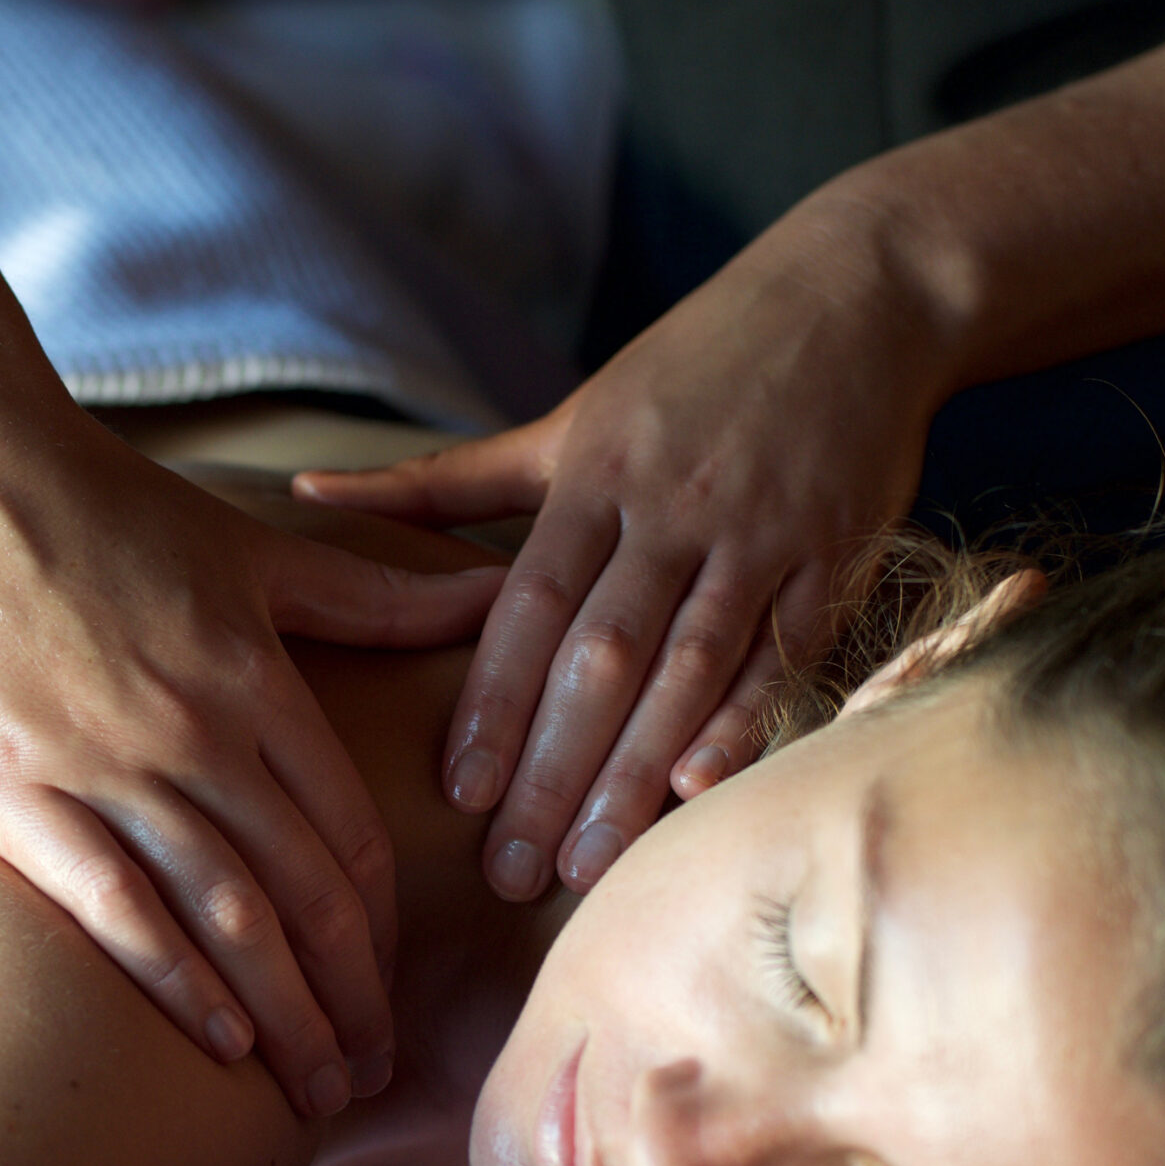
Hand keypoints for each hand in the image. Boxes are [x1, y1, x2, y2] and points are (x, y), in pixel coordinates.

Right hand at [0, 371, 503, 1119]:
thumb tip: (490, 595)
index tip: (396, 1000)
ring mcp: (98, 764)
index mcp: (255, 679)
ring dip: (280, 1016)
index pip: (348, 836)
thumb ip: (372, 596)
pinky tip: (219, 1042)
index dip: (383, 933)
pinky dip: (173, 980)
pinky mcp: (6, 789)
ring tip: (313, 1090)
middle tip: (368, 1076)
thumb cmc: (102, 502)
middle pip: (303, 896)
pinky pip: (111, 906)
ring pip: (224, 917)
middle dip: (348, 999)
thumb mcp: (252, 548)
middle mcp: (192, 730)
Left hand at [295, 204, 956, 900]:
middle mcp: (670, 506)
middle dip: (553, 770)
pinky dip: (746, 720)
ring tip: (589, 865)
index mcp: (593, 473)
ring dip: (635, 772)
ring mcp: (757, 531)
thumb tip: (307, 489)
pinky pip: (785, 649)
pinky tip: (702, 790)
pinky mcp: (836, 548)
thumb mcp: (568, 417)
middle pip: (601, 655)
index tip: (460, 791)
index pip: (528, 604)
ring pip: (688, 667)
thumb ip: (444, 479)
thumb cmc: (693, 365)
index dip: (493, 701)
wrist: (856, 294)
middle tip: (511, 871)